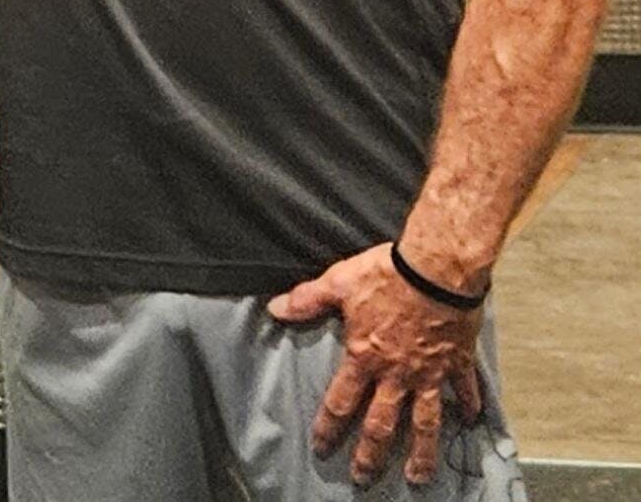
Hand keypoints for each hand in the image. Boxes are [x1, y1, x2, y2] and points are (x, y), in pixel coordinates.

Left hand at [267, 243, 482, 488]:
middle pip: (381, 424)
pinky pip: (464, 389)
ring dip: (421, 452)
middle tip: (363, 478)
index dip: (329, 426)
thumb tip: (274, 309)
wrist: (437, 268)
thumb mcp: (340, 282)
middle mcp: (397, 374)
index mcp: (365, 357)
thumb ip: (308, 299)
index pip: (341, 401)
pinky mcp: (457, 362)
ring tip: (418, 477)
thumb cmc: (387, 274)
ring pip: (425, 422)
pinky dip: (469, 405)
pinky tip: (472, 420)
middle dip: (370, 454)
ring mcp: (430, 373)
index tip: (321, 448)